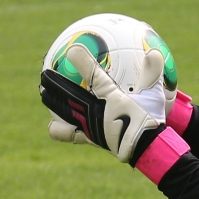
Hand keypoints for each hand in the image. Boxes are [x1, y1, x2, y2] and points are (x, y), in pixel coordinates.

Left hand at [40, 43, 169, 162]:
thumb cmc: (150, 120)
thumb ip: (153, 72)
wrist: (146, 149)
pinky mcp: (88, 139)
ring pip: (63, 113)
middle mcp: (95, 111)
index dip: (82, 61)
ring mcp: (89, 126)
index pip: (94, 76)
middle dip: (54, 84)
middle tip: (44, 75)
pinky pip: (69, 135)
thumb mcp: (154, 95)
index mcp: (111, 97)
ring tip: (44, 96)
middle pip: (68, 95)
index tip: (72, 49)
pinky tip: (54, 126)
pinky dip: (60, 130)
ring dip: (53, 103)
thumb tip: (154, 51)